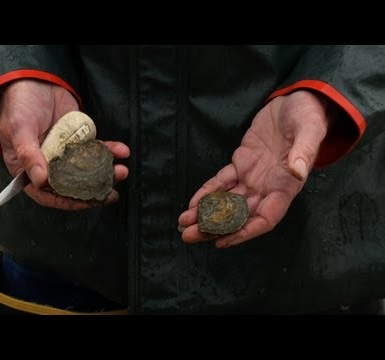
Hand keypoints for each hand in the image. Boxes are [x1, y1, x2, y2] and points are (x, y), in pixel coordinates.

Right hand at [0, 79, 129, 209]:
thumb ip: (29, 155)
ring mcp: (65, 153)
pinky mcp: (79, 140)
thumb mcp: (20, 129)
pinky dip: (109, 151)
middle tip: (112, 193)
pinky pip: (95, 149)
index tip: (85, 203)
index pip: (46, 194)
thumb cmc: (19, 105)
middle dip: (93, 190)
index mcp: (28, 169)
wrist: (35, 79)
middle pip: (71, 185)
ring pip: (87, 169)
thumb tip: (41, 180)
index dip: (66, 201)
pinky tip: (122, 151)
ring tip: (121, 171)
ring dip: (106, 172)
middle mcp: (48, 165)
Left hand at [178, 90, 335, 247]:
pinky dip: (207, 192)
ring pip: (227, 202)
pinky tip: (192, 203)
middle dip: (215, 227)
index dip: (244, 232)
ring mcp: (253, 176)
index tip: (222, 240)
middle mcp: (268, 187)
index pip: (265, 218)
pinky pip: (222, 182)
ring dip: (206, 214)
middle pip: (240, 216)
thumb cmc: (308, 116)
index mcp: (286, 186)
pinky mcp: (242, 163)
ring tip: (184, 225)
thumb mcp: (310, 131)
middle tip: (189, 236)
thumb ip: (304, 152)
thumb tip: (297, 172)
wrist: (297, 102)